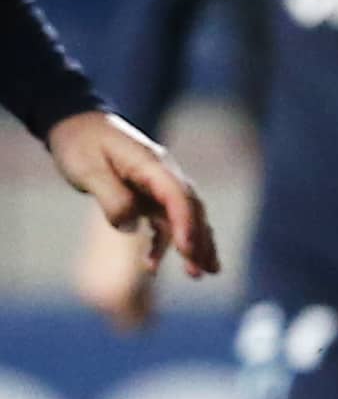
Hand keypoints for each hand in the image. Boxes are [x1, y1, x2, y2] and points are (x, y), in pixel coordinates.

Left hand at [52, 111, 212, 311]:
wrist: (75, 124)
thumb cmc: (80, 144)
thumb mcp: (88, 169)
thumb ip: (112, 197)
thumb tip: (131, 226)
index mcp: (151, 165)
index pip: (177, 197)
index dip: (185, 224)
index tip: (186, 251)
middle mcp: (163, 174)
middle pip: (191, 209)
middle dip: (199, 241)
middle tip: (201, 272)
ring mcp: (157, 184)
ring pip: (185, 217)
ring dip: (193, 244)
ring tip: (201, 274)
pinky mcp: (147, 193)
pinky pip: (164, 220)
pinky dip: (165, 242)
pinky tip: (153, 264)